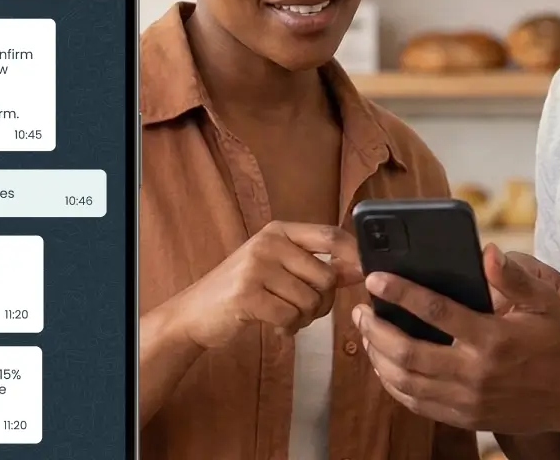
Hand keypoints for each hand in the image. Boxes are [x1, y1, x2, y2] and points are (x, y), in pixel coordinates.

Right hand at [174, 221, 362, 349]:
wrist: (195, 313)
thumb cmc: (243, 290)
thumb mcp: (278, 268)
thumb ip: (316, 265)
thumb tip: (360, 268)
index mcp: (279, 231)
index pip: (330, 235)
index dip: (354, 256)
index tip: (363, 276)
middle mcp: (268, 242)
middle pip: (326, 275)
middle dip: (324, 303)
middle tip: (304, 312)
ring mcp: (256, 267)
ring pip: (310, 300)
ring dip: (304, 319)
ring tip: (286, 318)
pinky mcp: (247, 295)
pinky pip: (290, 317)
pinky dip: (288, 329)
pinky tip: (276, 327)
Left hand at [353, 243, 559, 435]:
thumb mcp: (546, 302)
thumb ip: (514, 277)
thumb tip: (487, 251)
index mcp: (492, 338)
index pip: (435, 311)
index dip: (400, 293)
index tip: (375, 278)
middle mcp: (476, 373)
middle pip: (409, 353)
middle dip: (376, 330)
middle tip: (360, 310)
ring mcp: (468, 400)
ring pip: (406, 383)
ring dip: (378, 357)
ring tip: (366, 334)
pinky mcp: (466, 418)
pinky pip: (417, 404)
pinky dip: (394, 385)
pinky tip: (384, 364)